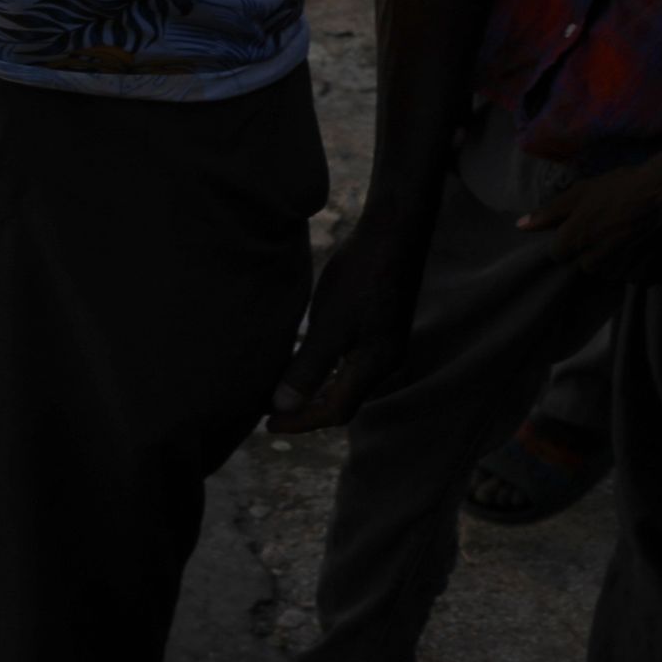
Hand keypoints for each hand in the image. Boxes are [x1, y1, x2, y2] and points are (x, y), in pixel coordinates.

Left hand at [271, 202, 424, 433]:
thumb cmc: (362, 276)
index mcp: (374, 366)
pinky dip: (323, 370)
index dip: (301, 422)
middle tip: (270, 415)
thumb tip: (283, 406)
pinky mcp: (377, 327)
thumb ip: (308, 367)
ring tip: (281, 394)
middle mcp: (383, 361)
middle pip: (342, 401)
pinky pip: (347, 362)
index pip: (335, 411)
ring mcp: (383, 344)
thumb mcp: (330, 325)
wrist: (393, 234)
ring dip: (314, 392)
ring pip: (344, 382)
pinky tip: (301, 359)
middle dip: (307, 412)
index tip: (268, 426)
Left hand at [520, 147, 661, 277]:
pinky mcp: (636, 263)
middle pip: (580, 264)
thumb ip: (548, 213)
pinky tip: (626, 242)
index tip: (573, 230)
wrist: (661, 189)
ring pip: (600, 268)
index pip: (557, 254)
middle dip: (583, 252)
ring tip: (611, 236)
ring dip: (602, 257)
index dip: (563, 242)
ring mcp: (615, 260)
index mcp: (573, 238)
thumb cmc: (615, 188)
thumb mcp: (577, 194)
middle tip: (596, 231)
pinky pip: (621, 270)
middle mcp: (592, 254)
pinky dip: (622, 261)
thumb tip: (520, 227)